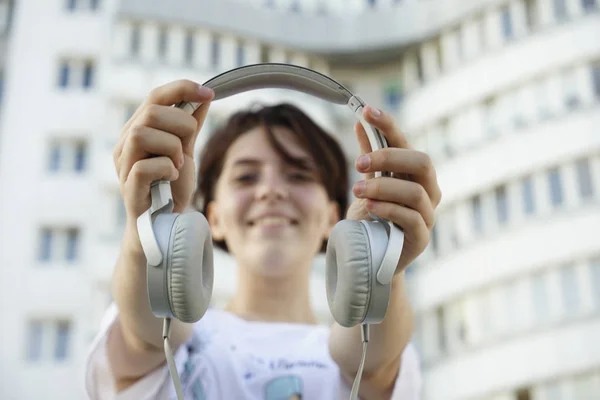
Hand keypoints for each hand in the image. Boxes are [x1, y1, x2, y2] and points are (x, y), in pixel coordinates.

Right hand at [113, 79, 214, 222]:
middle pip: (150, 110)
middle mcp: (125, 143)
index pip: (155, 95)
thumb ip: (191, 125)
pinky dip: (166, 168)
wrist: (165, 225)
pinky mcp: (128, 186)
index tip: (210, 93)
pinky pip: (144, 166)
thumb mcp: (186, 151)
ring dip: (172, 147)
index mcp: (138, 129)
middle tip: (188, 146)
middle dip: (181, 124)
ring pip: (142, 133)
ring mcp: (123, 165)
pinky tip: (173, 177)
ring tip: (179, 164)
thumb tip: (204, 96)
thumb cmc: (171, 187)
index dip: (182, 88)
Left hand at [345, 106, 441, 272]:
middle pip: (422, 162)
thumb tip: (361, 123)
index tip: (366, 111)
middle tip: (359, 163)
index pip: (406, 142)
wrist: (370, 258)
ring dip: (382, 187)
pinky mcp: (421, 238)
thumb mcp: (368, 185)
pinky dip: (388, 209)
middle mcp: (427, 191)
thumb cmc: (372, 220)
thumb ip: (369, 157)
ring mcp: (427, 215)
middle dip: (389, 157)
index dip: (389, 125)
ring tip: (356, 191)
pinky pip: (411, 218)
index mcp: (414, 174)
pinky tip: (369, 208)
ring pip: (415, 191)